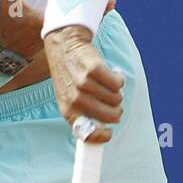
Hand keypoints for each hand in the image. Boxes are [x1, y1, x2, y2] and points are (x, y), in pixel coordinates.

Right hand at [0, 0, 116, 60]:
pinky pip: (76, 30)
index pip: (72, 14)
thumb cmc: (9, 26)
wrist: (8, 52)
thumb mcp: (9, 3)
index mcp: (47, 22)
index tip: (104, 0)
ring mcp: (59, 39)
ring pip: (80, 26)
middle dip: (97, 11)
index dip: (89, 6)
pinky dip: (85, 21)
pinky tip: (95, 12)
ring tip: (109, 4)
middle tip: (112, 1)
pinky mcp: (59, 41)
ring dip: (93, 16)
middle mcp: (57, 33)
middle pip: (81, 21)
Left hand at [43, 25, 123, 142]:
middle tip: (114, 104)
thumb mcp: (68, 98)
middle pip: (109, 116)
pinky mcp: (94, 69)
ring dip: (116, 93)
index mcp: (68, 110)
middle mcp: (75, 99)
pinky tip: (113, 76)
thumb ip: (82, 113)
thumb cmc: (69, 76)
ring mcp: (84, 84)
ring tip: (109, 86)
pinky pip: (117, 83)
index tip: (109, 132)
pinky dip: (118, 80)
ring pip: (115, 99)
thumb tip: (103, 128)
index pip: (87, 133)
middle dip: (116, 111)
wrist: (64, 46)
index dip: (102, 136)